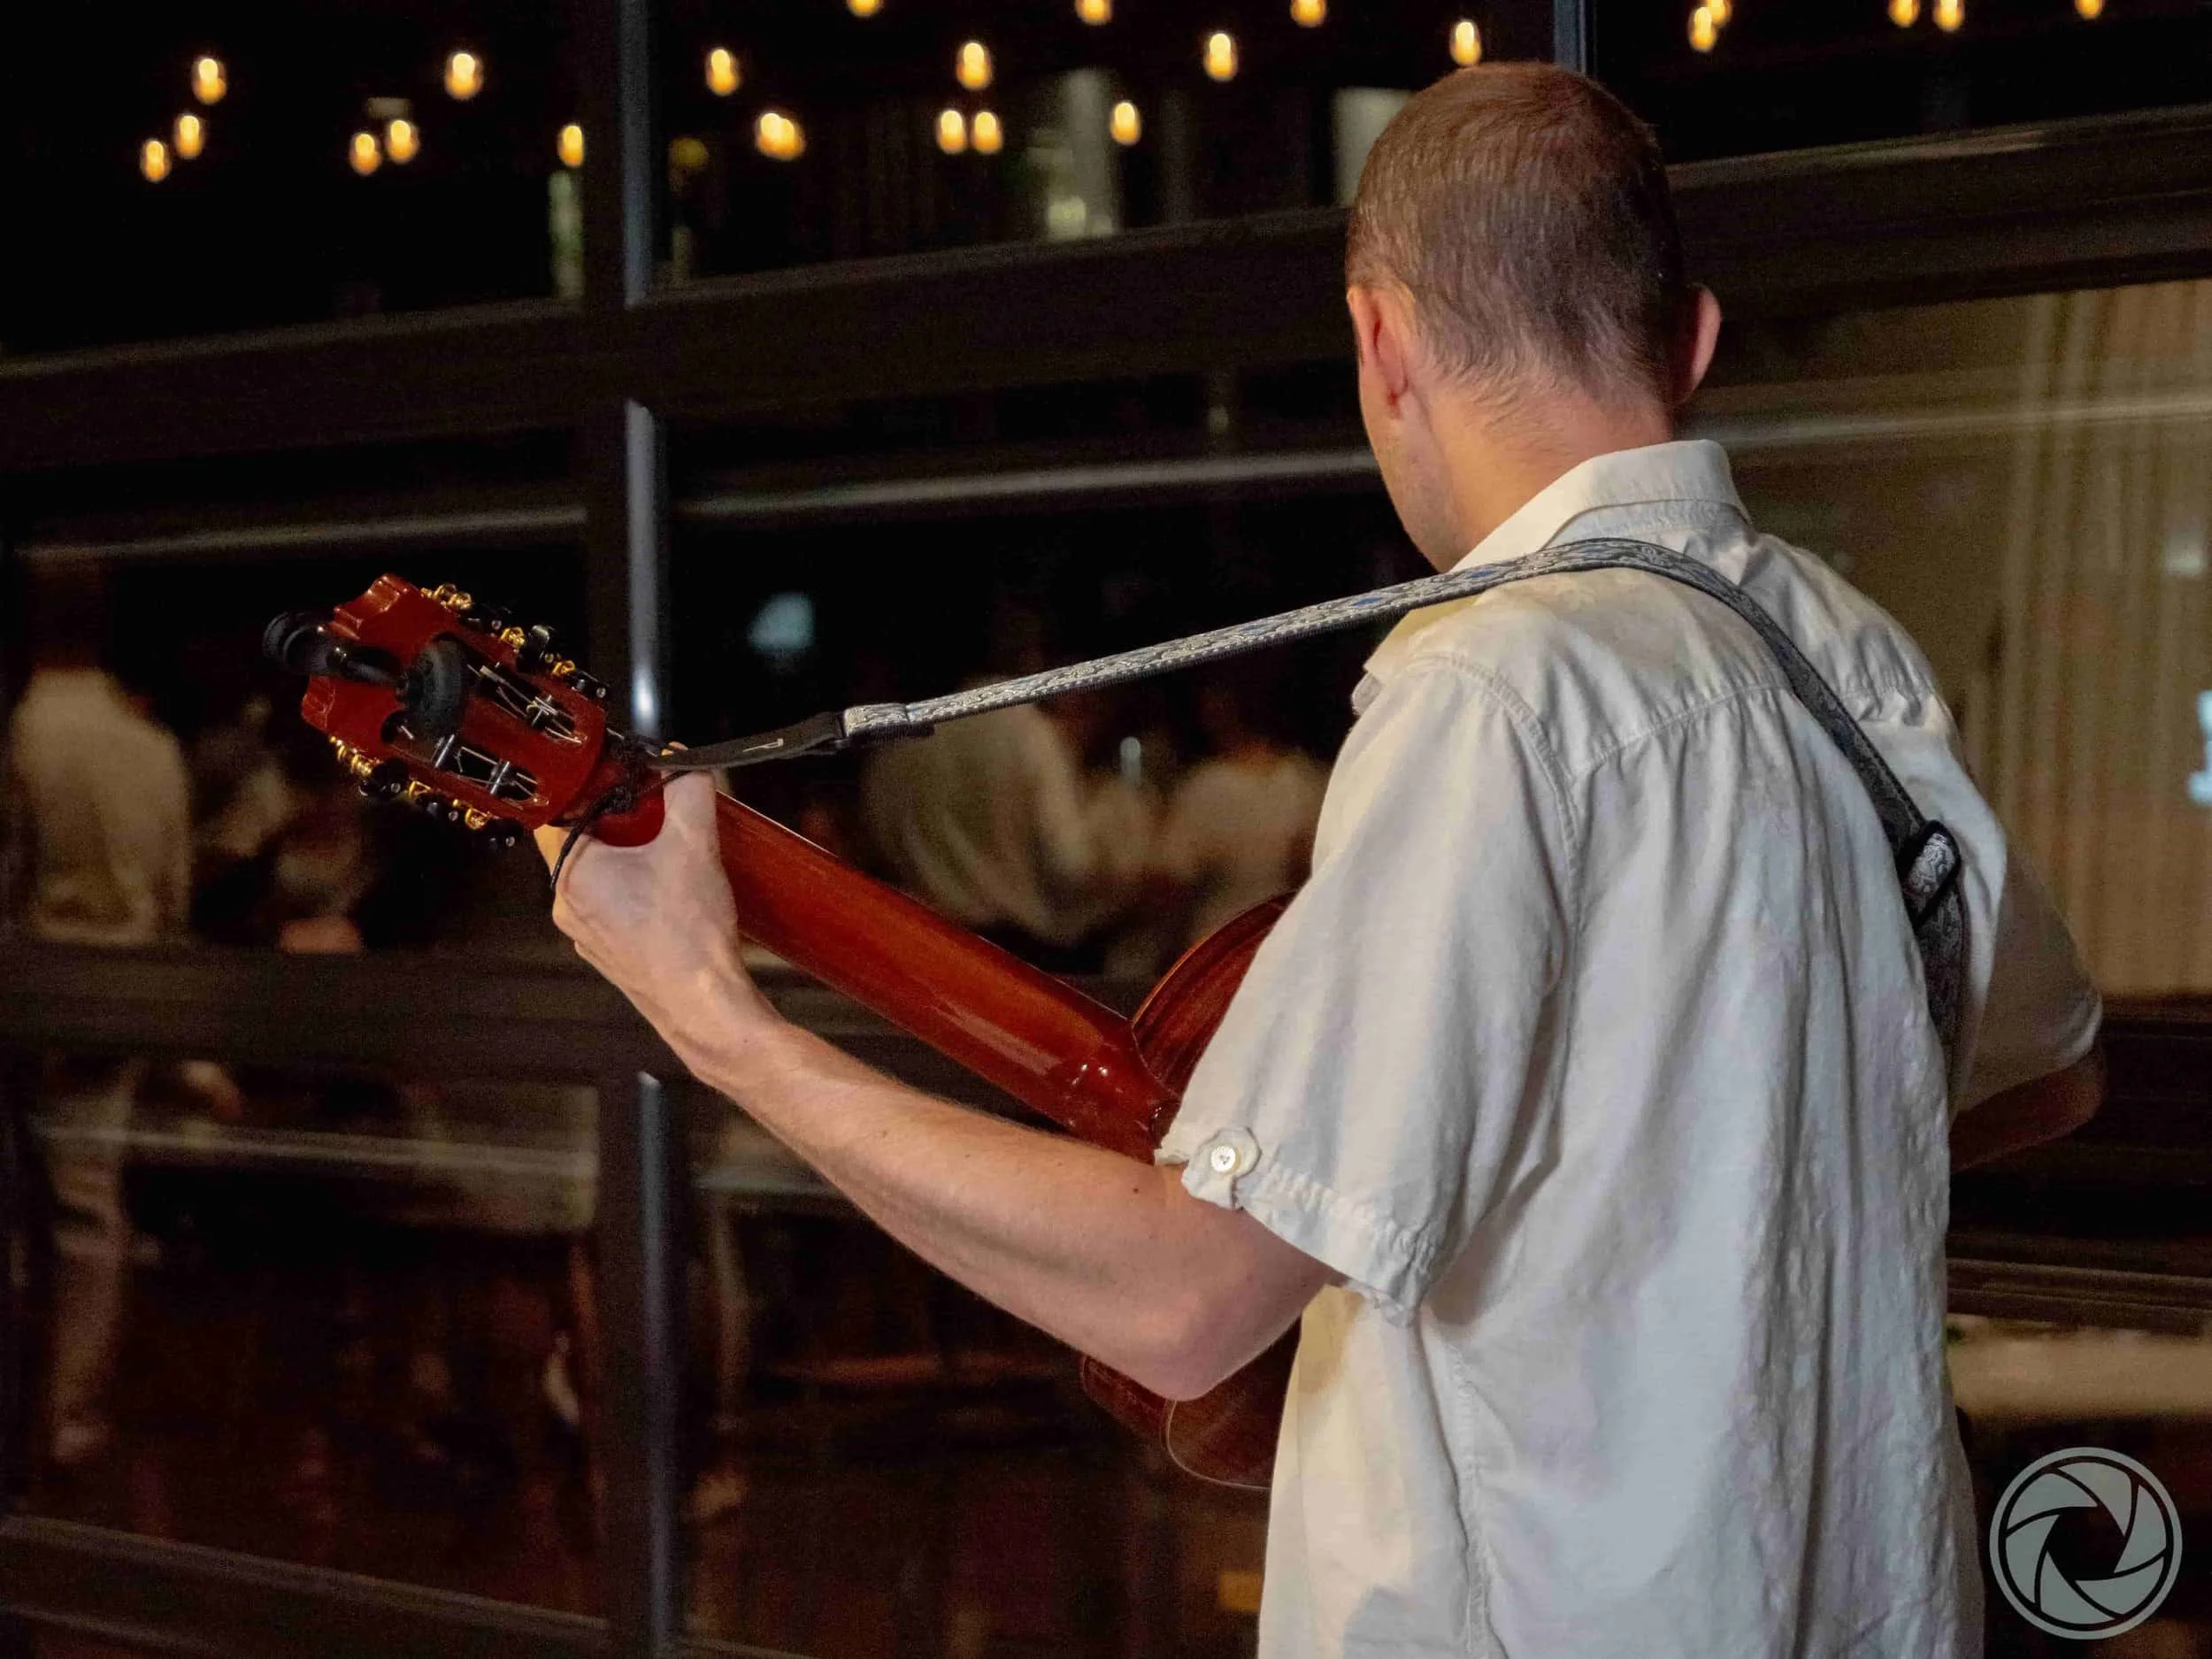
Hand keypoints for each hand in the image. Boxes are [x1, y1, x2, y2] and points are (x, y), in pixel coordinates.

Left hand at [536, 773, 781, 1067]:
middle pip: (583, 839)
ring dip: (634, 853)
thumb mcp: (694, 844)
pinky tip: (679, 889)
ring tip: (675, 847)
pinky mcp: (613, 952)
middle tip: (658, 807)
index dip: (586, 785)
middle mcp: (568, 906)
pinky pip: (617, 903)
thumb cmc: (687, 935)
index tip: (619, 774)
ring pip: (602, 873)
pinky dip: (641, 887)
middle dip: (622, 818)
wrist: (705, 1006)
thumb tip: (685, 762)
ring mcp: (589, 934)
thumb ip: (688, 791)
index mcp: (570, 875)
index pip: (555, 809)